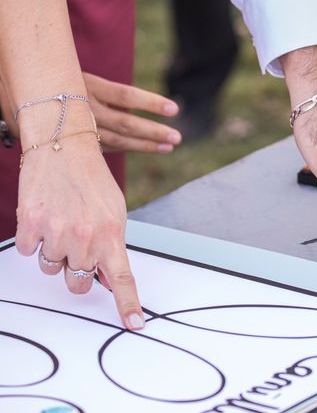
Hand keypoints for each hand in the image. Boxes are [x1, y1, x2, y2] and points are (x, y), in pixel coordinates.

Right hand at [0, 73, 181, 152]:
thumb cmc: (53, 77)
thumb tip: (131, 102)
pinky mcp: (75, 138)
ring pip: (117, 139)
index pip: (124, 96)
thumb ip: (102, 90)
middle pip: (125, 123)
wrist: (19, 91)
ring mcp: (78, 127)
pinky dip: (127, 147)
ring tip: (170, 145)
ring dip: (146, 144)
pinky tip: (149, 147)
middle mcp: (82, 108)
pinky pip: (105, 146)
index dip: (150, 103)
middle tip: (178, 137)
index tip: (174, 109)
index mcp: (85, 85)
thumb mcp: (74, 74)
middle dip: (153, 132)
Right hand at [15, 126, 144, 329]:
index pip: (122, 278)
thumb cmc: (92, 181)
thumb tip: (109, 278)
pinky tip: (43, 216)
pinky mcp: (29, 224)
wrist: (64, 147)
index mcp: (111, 234)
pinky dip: (32, 239)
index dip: (128, 304)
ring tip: (60, 222)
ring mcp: (55, 232)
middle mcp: (84, 237)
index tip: (134, 324)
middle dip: (76, 272)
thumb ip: (111, 244)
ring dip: (53, 252)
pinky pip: (26, 251)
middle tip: (77, 246)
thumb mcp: (114, 211)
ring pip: (49, 268)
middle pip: (76, 282)